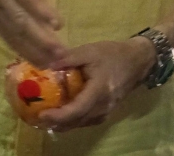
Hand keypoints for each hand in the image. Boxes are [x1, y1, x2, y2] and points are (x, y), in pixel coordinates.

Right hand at [0, 0, 75, 67]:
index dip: (40, 8)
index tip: (59, 23)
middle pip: (18, 17)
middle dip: (40, 38)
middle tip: (62, 53)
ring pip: (11, 30)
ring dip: (31, 48)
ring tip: (53, 63)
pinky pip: (3, 34)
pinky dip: (19, 48)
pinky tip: (36, 60)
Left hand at [37, 38, 153, 131]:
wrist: (137, 60)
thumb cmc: (113, 54)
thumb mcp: (89, 51)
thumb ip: (68, 57)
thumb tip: (46, 64)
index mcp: (99, 90)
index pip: (78, 109)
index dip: (59, 115)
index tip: (42, 114)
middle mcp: (103, 105)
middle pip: (78, 121)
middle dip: (56, 122)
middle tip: (36, 118)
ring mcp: (106, 110)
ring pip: (82, 123)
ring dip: (64, 124)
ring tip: (45, 118)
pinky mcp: (106, 111)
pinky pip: (87, 120)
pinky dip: (73, 121)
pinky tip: (62, 115)